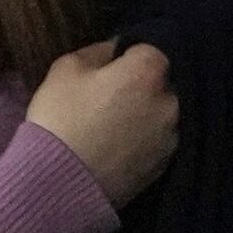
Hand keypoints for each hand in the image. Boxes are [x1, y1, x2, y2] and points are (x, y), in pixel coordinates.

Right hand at [24, 37, 181, 208]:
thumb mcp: (65, 69)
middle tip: (111, 96)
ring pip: (163, 112)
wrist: (61, 183)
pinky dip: (145, 138)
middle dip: (142, 84)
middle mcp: (170, 101)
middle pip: (162, 81)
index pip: (150, 49)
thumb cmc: (61, 118)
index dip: (129, 54)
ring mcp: (172, 135)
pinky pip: (159, 139)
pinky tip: (121, 145)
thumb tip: (116, 49)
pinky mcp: (166, 164)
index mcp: (147, 72)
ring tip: (116, 125)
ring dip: (146, 112)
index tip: (109, 67)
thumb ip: (98, 50)